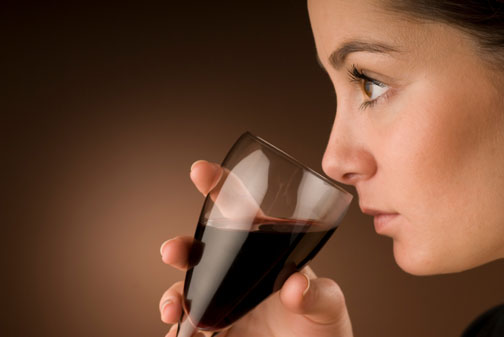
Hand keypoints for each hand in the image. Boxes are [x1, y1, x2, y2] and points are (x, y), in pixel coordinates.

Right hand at [159, 160, 353, 336]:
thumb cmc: (323, 325)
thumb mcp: (328, 304)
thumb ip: (316, 294)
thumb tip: (294, 286)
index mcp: (266, 247)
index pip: (240, 209)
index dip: (219, 186)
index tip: (201, 171)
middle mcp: (240, 268)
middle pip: (204, 248)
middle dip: (182, 246)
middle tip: (171, 251)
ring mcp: (226, 296)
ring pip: (190, 287)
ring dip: (174, 293)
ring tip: (172, 310)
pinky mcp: (218, 326)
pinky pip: (191, 324)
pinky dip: (179, 327)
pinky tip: (178, 331)